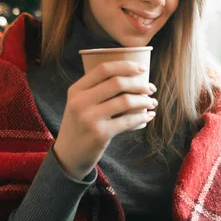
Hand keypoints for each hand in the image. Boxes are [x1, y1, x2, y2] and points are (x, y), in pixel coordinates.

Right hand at [53, 61, 156, 179]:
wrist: (68, 154)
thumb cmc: (80, 125)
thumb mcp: (79, 104)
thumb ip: (96, 90)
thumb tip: (132, 78)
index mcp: (76, 90)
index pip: (104, 69)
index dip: (126, 66)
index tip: (142, 69)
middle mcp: (80, 102)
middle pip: (117, 83)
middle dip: (139, 84)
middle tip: (151, 89)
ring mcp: (89, 118)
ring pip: (125, 101)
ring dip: (144, 101)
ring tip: (152, 103)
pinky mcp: (100, 134)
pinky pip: (127, 121)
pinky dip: (142, 117)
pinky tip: (148, 116)